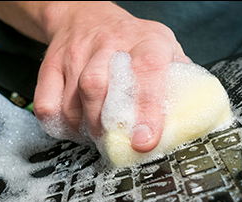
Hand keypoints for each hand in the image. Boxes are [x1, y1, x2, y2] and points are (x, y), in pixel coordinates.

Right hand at [32, 2, 188, 152]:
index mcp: (146, 40)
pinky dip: (60, 125)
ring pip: (73, 100)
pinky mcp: (50, 66)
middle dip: (108, 126)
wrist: (84, 16)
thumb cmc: (130, 40)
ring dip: (86, 129)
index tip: (145, 141)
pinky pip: (47, 104)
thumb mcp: (164, 47)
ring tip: (98, 136)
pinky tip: (76, 126)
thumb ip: (179, 79)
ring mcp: (75, 54)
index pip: (147, 70)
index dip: (147, 109)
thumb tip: (194, 118)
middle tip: (118, 145)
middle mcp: (108, 44)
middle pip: (99, 87)